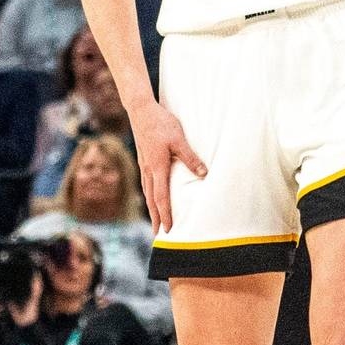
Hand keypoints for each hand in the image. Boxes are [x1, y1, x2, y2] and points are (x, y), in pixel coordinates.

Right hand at [134, 104, 208, 229]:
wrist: (140, 110)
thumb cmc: (161, 123)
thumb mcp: (179, 139)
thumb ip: (190, 158)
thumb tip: (203, 173)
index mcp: (157, 168)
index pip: (162, 198)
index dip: (166, 215)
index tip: (168, 229)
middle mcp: (148, 170)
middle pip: (152, 199)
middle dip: (156, 217)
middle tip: (158, 234)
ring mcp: (144, 165)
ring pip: (147, 192)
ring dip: (151, 208)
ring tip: (155, 220)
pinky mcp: (143, 159)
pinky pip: (146, 182)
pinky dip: (149, 194)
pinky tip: (151, 195)